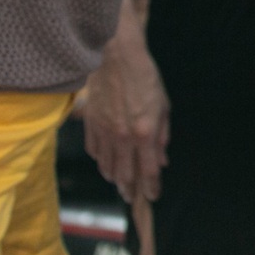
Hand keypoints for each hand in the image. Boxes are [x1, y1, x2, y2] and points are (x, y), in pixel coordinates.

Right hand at [83, 0, 168, 203]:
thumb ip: (162, 137)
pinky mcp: (90, 124)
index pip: (148, 171)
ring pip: (106, 167)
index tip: (152, 196)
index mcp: (144, 133)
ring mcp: (104, 132)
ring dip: (114, 178)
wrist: (116, 58)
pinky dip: (101, 160)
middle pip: (124, 175)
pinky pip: (94, 152)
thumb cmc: (144, 78)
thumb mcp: (163, 107)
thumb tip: (162, 160)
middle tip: (133, 196)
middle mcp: (122, 138)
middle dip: (130, 190)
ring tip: (120, 182)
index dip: (151, 188)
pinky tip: (106, 161)